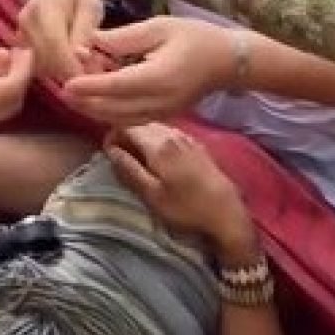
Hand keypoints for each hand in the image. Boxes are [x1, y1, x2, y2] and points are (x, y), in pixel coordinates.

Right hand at [17, 0, 105, 80]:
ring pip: (40, 65)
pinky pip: (36, 62)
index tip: (91, 78)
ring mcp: (21, 31)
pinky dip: (53, 68)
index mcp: (47, 9)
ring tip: (82, 66)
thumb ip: (85, 31)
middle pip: (45, 59)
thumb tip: (81, 56)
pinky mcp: (20, 39)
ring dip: (61, 73)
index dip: (72, 67)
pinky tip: (68, 62)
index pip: (55, 45)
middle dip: (68, 73)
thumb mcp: (91, 7)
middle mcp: (28, 21)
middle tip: (91, 74)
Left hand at [61, 16, 237, 125]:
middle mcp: (159, 102)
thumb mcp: (159, 27)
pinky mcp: (163, 117)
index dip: (89, 86)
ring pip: (119, 119)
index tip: (66, 83)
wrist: (228, 62)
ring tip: (74, 95)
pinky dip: (109, 113)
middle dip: (85, 102)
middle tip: (61, 89)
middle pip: (113, 110)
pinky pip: (130, 120)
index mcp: (159, 77)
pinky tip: (96, 100)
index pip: (116, 86)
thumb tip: (92, 42)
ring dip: (94, 110)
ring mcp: (162, 114)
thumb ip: (125, 38)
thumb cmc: (195, 37)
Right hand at [106, 122, 258, 259]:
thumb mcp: (151, 194)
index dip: (112, 134)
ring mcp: (186, 136)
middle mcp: (171, 133)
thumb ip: (129, 168)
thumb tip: (110, 149)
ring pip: (155, 126)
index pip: (126, 125)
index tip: (108, 152)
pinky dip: (157, 138)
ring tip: (137, 156)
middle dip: (126, 134)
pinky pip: (169, 132)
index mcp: (157, 144)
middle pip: (140, 122)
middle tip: (119, 155)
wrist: (226, 212)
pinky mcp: (196, 144)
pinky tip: (158, 156)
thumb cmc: (185, 207)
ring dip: (141, 136)